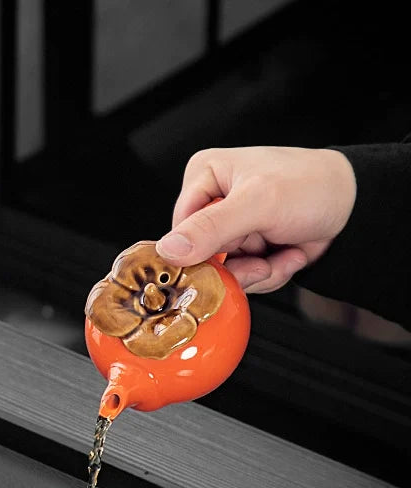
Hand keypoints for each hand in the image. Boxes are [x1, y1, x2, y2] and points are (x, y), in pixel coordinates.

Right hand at [155, 146, 356, 292]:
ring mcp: (229, 229)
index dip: (200, 252)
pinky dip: (268, 274)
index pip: (178, 229)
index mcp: (204, 176)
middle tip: (262, 258)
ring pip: (224, 272)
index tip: (226, 258)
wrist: (352, 207)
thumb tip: (169, 249)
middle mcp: (212, 201)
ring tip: (281, 253)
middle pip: (202, 256)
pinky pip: (242, 278)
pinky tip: (287, 255)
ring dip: (256, 272)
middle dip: (237, 265)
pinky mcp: (246, 249)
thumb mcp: (257, 203)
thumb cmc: (312, 186)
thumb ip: (210, 227)